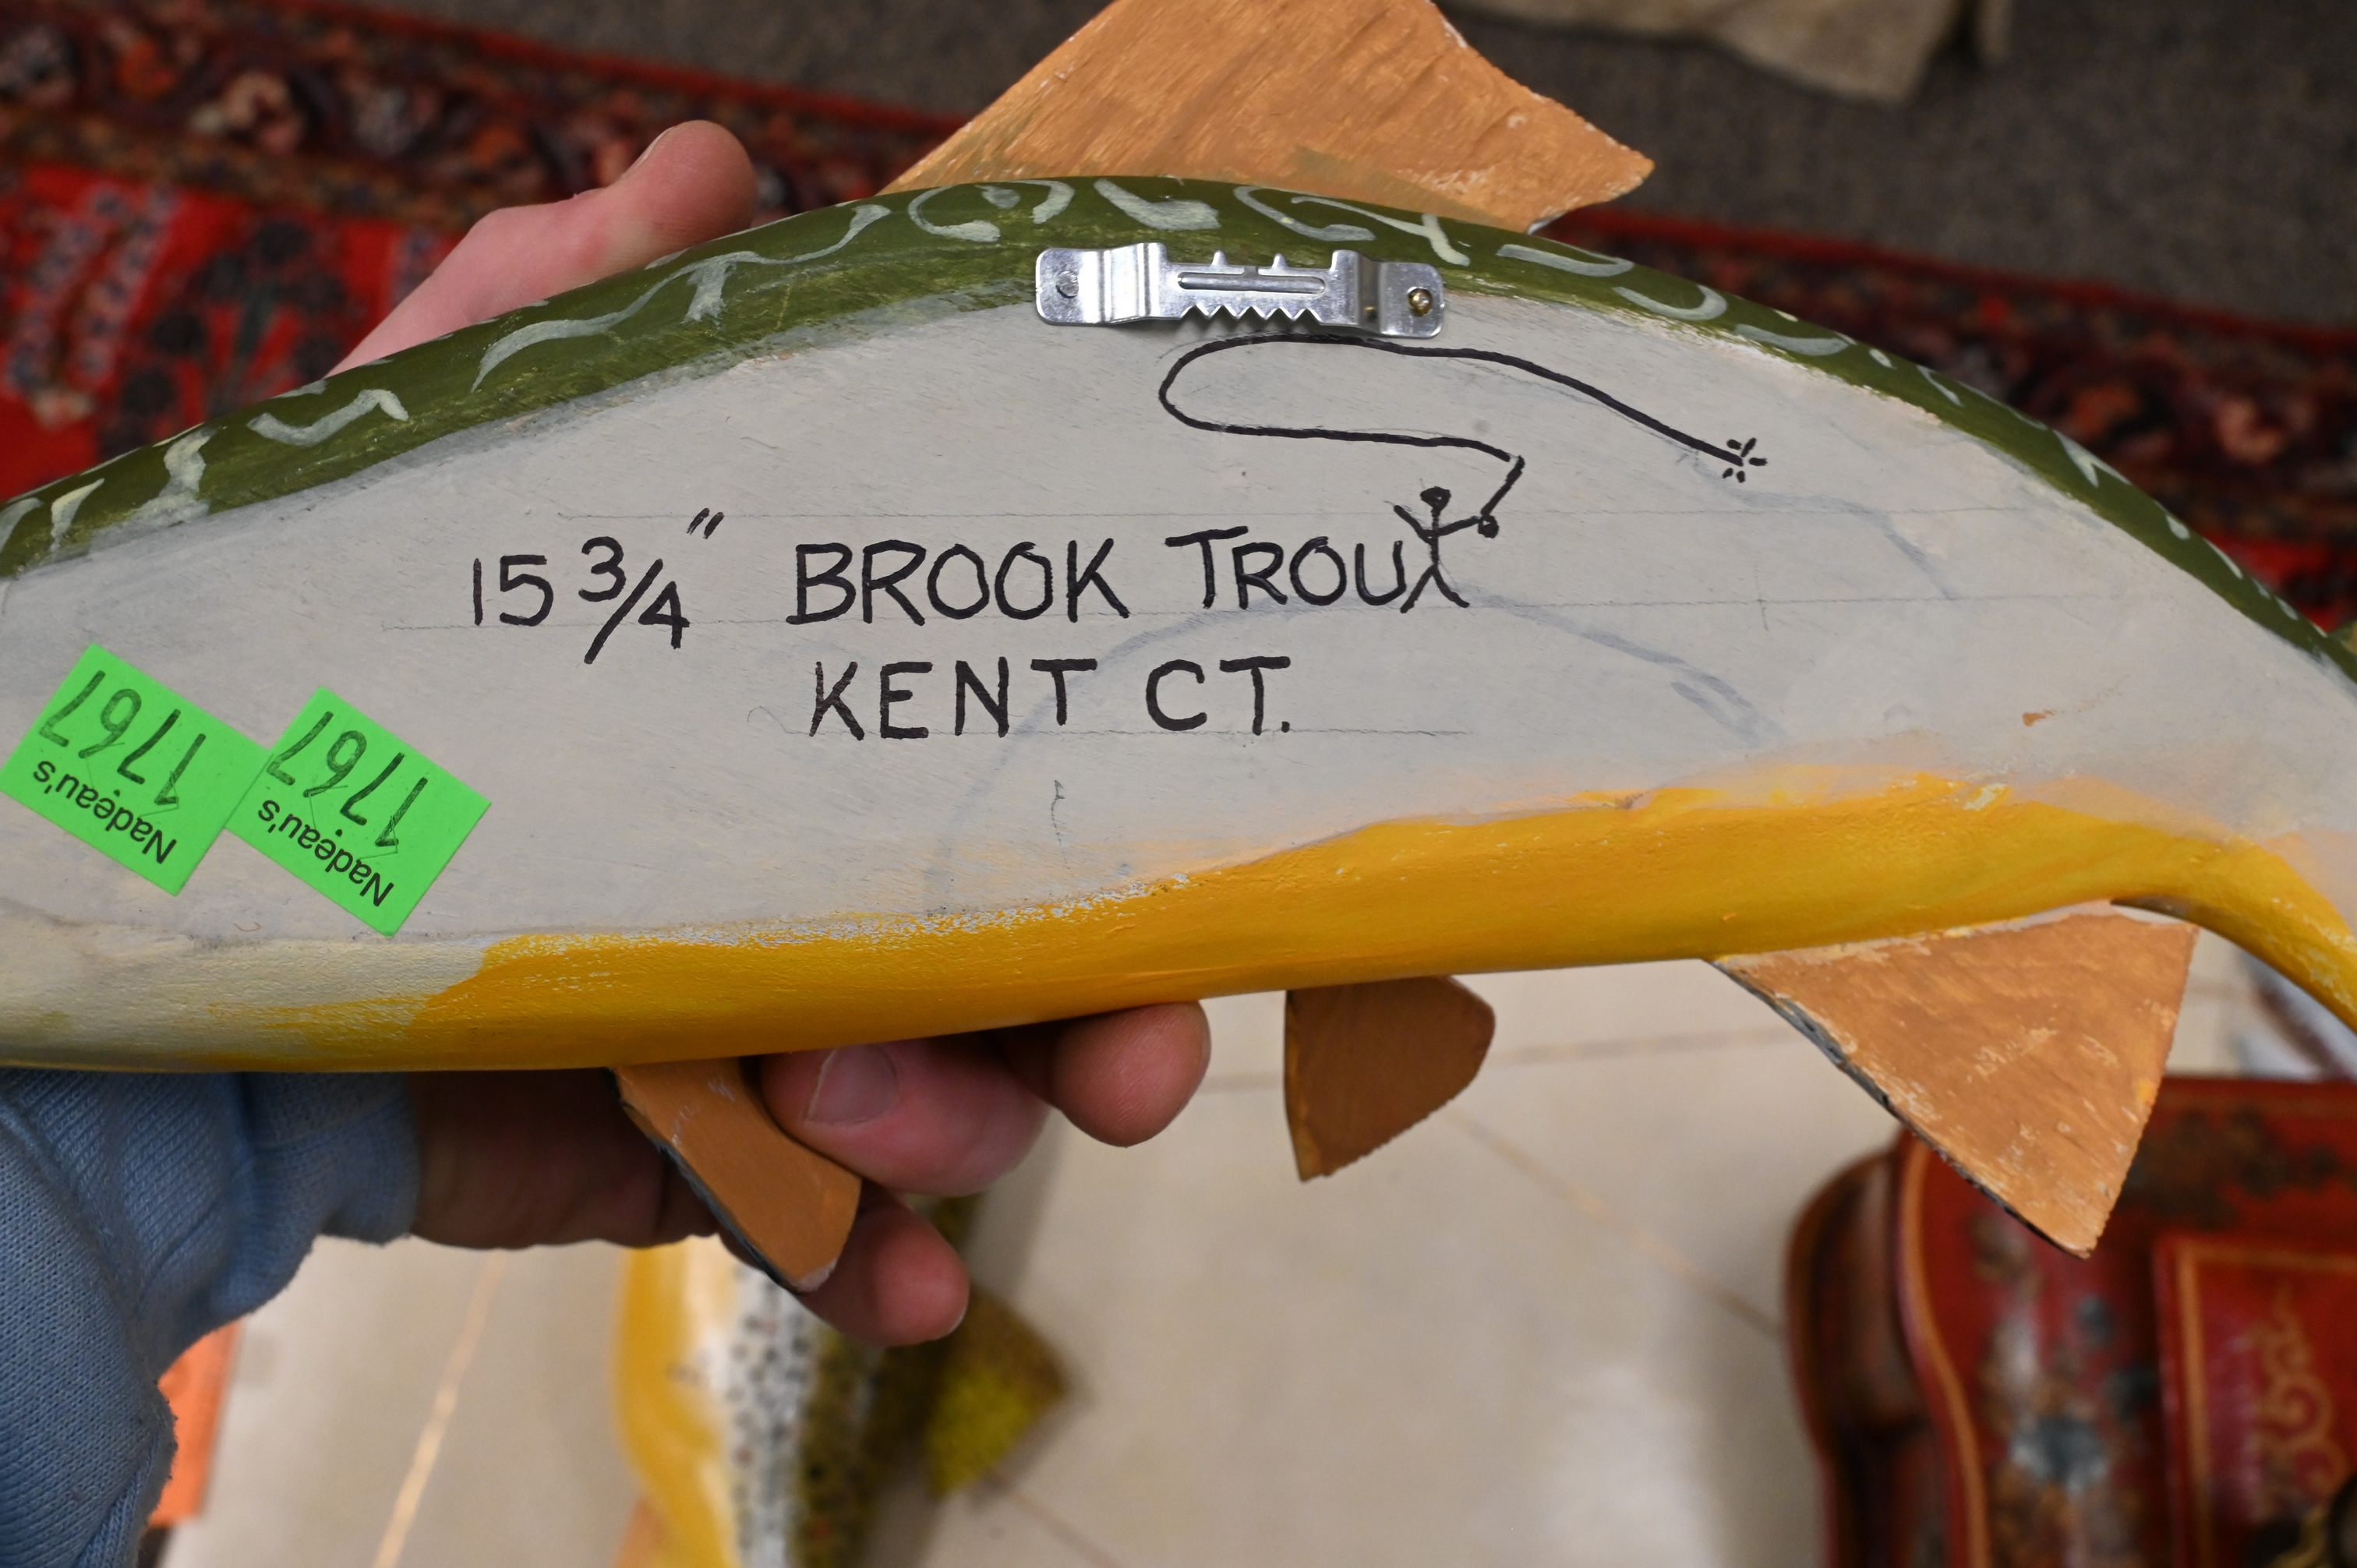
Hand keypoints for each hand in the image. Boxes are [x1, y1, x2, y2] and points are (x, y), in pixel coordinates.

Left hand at [386, 123, 1211, 1343]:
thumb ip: (559, 323)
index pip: (995, 765)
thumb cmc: (297, 662)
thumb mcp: (424, 466)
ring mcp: (734, 1030)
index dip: (1119, 806)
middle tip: (1138, 1051)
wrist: (114, 918)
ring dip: (962, 1127)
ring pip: (933, 1100)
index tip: (1204, 832)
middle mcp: (793, 875)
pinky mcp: (651, 1159)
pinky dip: (875, 1265)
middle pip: (1018, 956)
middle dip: (1107, 1015)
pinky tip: (924, 1299)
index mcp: (782, 731)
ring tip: (869, 1117)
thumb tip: (712, 167)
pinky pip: (800, 1229)